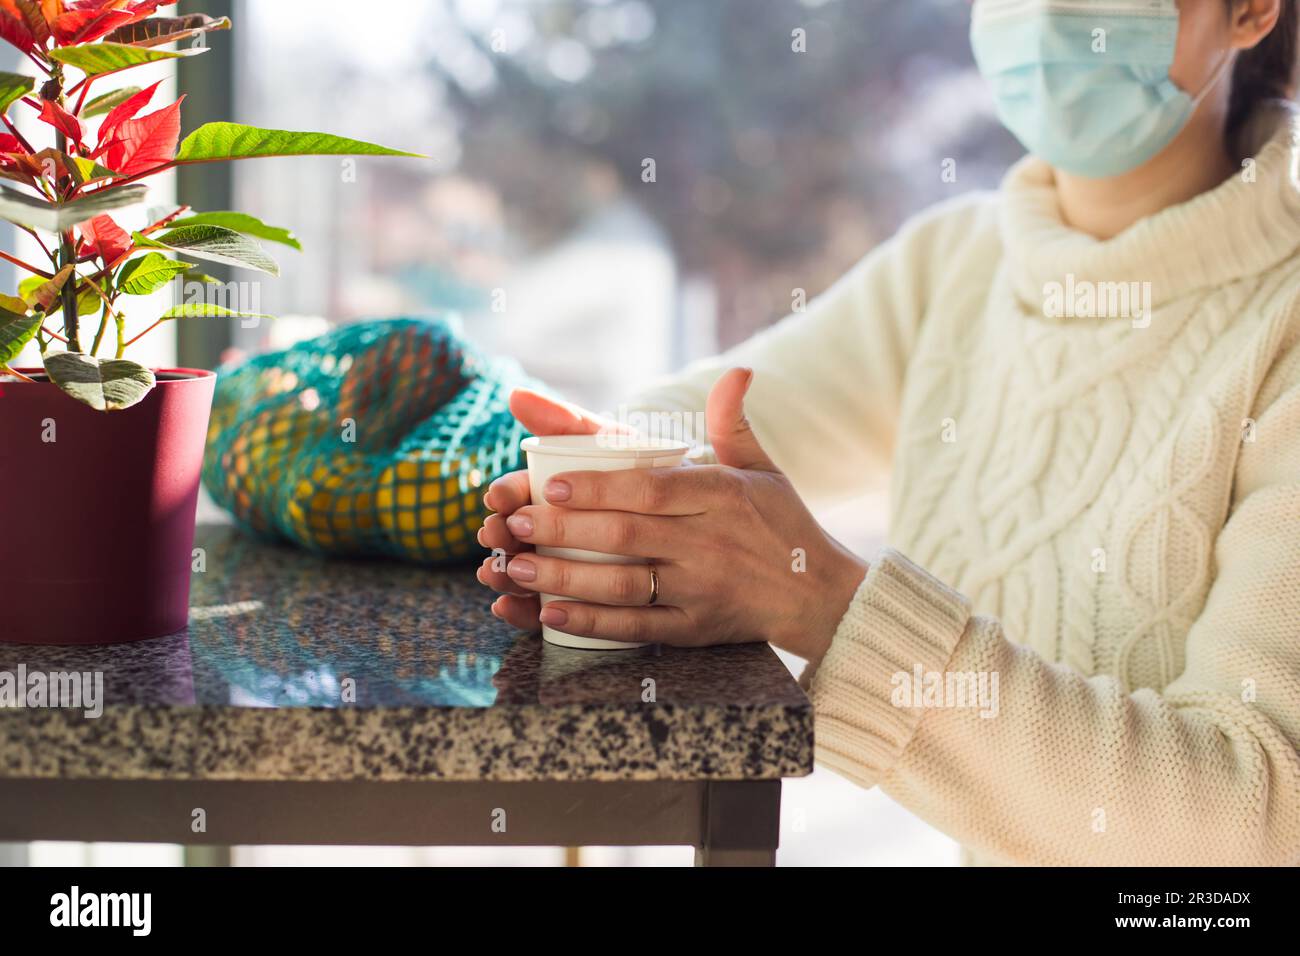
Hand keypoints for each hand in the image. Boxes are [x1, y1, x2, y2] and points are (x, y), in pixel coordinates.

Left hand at [476, 369, 867, 662]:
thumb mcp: (762, 469)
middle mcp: (708, 543)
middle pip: (625, 535)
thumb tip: (737, 371)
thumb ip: (734, 422)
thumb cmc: (782, 524)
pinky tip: (550, 614)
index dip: (598, 487)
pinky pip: (636, 628)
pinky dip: (592, 623)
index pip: (651, 489)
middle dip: (562, 529)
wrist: (818, 594)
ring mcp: (700, 590)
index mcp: (720, 496)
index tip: (550, 482)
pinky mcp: (694, 629)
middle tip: (513, 524)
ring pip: (622, 584)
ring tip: (513, 568)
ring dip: (564, 577)